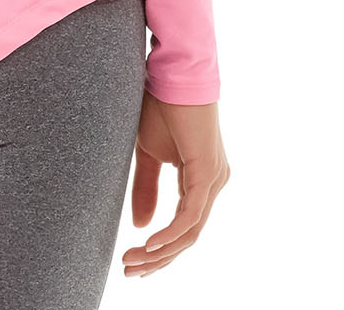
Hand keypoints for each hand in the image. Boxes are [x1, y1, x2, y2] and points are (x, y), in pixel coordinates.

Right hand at [121, 90, 229, 277]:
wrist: (172, 71)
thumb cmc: (161, 105)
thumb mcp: (148, 153)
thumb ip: (146, 187)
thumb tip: (141, 226)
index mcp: (201, 180)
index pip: (184, 227)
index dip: (160, 249)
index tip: (134, 263)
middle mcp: (214, 184)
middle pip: (188, 236)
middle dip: (158, 259)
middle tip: (130, 272)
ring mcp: (214, 179)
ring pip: (190, 231)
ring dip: (161, 251)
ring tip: (133, 261)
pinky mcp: (207, 171)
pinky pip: (191, 214)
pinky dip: (171, 232)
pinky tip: (150, 243)